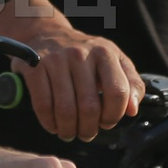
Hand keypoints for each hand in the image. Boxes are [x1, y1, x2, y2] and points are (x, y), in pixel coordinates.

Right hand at [15, 20, 144, 141]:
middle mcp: (80, 54)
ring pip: (65, 109)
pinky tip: (53, 125)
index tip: (107, 123)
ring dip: (68, 130)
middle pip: (89, 106)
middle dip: (89, 128)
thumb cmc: (84, 55)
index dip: (114, 115)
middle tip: (86, 133)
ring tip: (69, 132)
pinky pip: (43, 105)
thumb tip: (133, 110)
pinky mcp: (34, 67)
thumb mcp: (113, 60)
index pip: (118, 92)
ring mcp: (56, 60)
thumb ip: (130, 84)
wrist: (46, 34)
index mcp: (105, 52)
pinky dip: (49, 122)